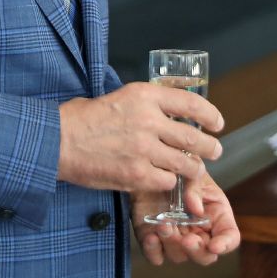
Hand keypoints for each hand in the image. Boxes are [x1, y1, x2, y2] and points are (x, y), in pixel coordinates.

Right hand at [57, 82, 223, 192]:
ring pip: (186, 163)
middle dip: (210, 147)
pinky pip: (167, 181)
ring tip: (195, 170)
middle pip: (194, 136)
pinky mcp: (137, 175)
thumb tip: (172, 110)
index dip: (210, 114)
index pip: (191, 103)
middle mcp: (149, 120)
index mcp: (145, 96)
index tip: (217, 122)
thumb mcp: (119, 96)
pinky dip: (168, 182)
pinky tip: (163, 179)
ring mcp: (144, 149)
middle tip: (215, 151)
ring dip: (194, 168)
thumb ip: (147, 103)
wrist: (59, 141)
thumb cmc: (83, 119)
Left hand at [132, 173, 240, 265]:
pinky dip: (154, 251)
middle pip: (205, 255)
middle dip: (197, 251)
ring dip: (172, 244)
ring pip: (179, 255)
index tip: (215, 245)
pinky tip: (151, 236)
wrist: (150, 165)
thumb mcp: (192, 171)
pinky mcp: (155, 239)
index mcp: (216, 215)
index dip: (225, 244)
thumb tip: (196, 209)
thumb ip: (195, 187)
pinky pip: (155, 256)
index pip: (230, 237)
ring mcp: (176, 237)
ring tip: (163, 224)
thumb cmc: (179, 167)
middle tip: (187, 240)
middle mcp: (198, 231)